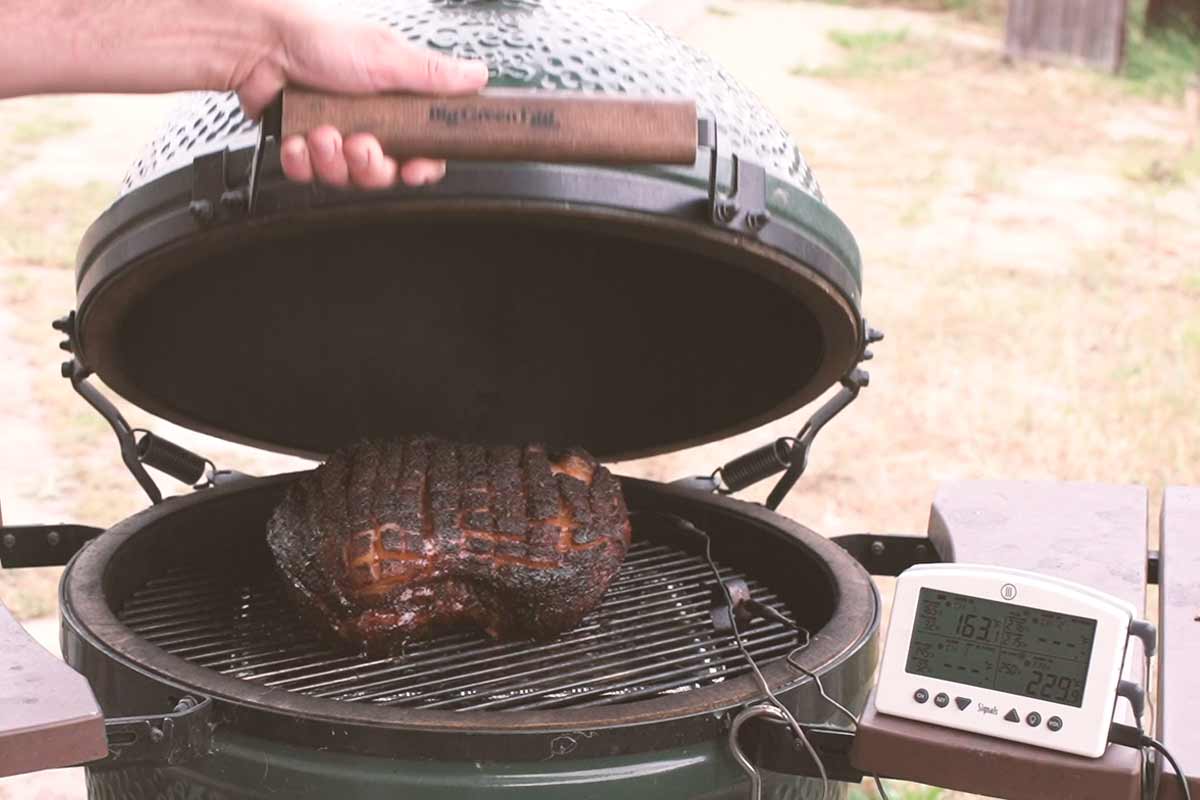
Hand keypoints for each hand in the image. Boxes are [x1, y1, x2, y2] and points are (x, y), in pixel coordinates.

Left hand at [235, 6, 488, 188]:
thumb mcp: (386, 55)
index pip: (422, 151)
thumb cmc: (318, 38)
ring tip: (321, 131)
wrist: (257, 43)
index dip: (421, 167)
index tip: (413, 168)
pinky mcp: (301, 147)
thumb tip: (478, 76)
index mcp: (394, 102)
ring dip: (332, 159)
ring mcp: (333, 136)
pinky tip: (299, 137)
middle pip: (383, 174)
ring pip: (345, 179)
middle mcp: (366, 122)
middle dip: (369, 164)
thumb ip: (434, 75)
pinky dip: (301, 160)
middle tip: (360, 142)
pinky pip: (308, 176)